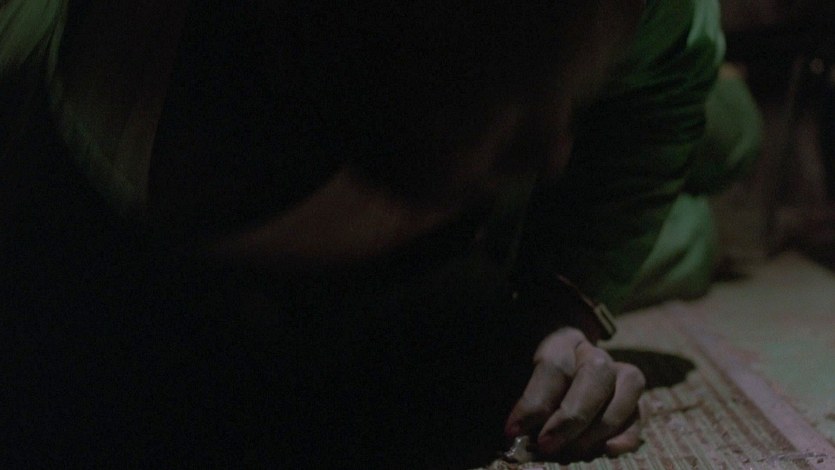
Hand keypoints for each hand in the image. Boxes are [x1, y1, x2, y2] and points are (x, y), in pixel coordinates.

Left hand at [504, 327, 644, 459]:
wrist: (553, 371)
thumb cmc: (528, 377)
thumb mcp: (516, 377)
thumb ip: (522, 398)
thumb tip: (516, 430)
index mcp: (561, 340)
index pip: (554, 365)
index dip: (534, 401)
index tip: (514, 430)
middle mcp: (594, 353)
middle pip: (596, 372)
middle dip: (572, 415)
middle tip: (547, 444)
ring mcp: (618, 372)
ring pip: (627, 387)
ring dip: (601, 426)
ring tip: (573, 451)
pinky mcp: (633, 398)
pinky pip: (641, 410)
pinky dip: (628, 433)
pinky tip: (609, 450)